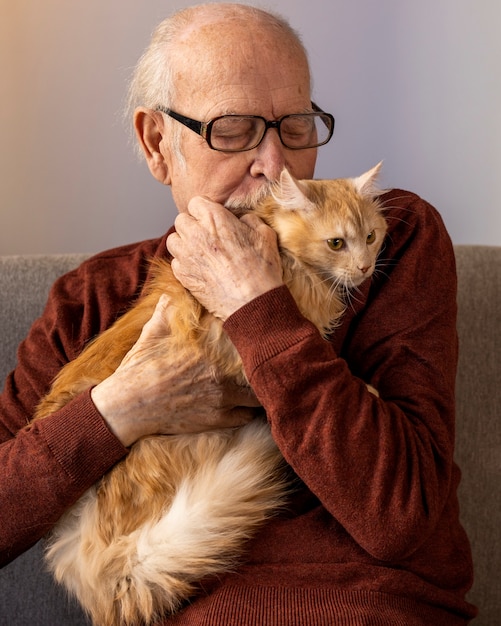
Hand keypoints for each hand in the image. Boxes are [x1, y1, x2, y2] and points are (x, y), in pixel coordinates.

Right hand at [91, 296, 259, 446]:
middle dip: (269, 357)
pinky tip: (250, 401)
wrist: (130, 405)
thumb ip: (170, 306)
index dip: (260, 330)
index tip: (265, 328)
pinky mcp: (220, 418)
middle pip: (262, 362)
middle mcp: (223, 370)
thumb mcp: (154, 329)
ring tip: (266, 379)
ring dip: (263, 384)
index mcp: (211, 344)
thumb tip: (176, 285)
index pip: (250, 333)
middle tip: (273, 354)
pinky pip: (249, 414)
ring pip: (260, 390)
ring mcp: (224, 396)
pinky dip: (252, 408)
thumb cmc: (141, 365)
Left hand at [167, 197, 283, 319]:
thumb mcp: (265, 235)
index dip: (205, 211)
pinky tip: (200, 269)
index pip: (196, 202)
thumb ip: (249, 220)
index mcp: (214, 218)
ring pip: (173, 240)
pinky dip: (184, 264)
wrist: (253, 302)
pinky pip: (175, 262)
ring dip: (184, 243)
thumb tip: (242, 219)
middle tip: (207, 237)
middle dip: (193, 226)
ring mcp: (186, 255)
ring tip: (199, 252)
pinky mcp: (182, 275)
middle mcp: (195, 233)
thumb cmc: (261, 269)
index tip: (213, 220)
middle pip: (182, 220)